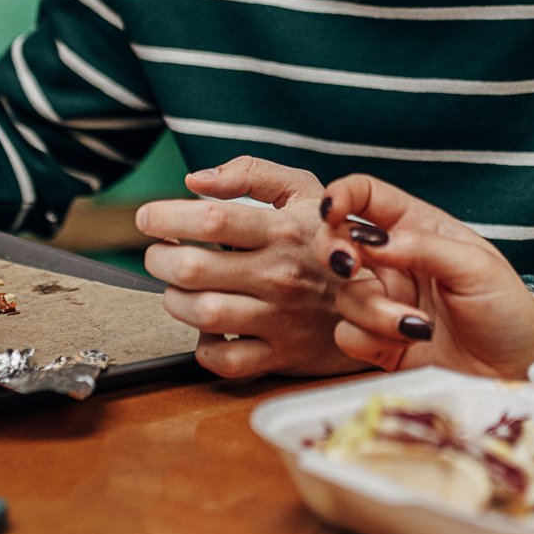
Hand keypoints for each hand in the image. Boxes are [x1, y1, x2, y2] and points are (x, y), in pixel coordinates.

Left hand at [136, 156, 361, 379]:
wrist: (384, 300)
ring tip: (179, 288)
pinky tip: (209, 328)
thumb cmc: (334, 241)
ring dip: (174, 299)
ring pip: (200, 313)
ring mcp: (279, 319)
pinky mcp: (280, 355)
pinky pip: (223, 360)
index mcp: (282, 230)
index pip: (210, 218)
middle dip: (159, 259)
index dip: (165, 216)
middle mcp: (278, 275)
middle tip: (161, 254)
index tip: (148, 217)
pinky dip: (204, 346)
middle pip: (191, 268)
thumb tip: (196, 180)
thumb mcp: (305, 191)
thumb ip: (251, 174)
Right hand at [320, 174, 533, 379]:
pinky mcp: (378, 341)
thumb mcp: (477, 267)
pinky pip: (347, 334)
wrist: (515, 369)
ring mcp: (384, 301)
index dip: (342, 194)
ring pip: (344, 294)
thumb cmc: (506, 311)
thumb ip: (423, 246)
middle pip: (335, 240)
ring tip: (419, 325)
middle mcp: (394, 261)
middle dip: (334, 251)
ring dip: (376, 310)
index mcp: (418, 227)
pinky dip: (371, 338)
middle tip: (351, 266)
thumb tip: (370, 240)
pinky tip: (409, 341)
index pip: (367, 196)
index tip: (331, 210)